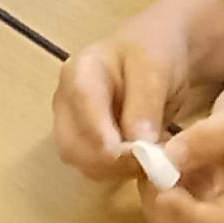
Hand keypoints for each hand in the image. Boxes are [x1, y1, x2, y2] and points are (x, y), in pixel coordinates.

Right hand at [53, 0, 223, 185]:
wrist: (156, 52)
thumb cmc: (153, 51)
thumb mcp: (154, 67)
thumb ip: (144, 103)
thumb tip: (138, 145)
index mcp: (78, 73)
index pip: (81, 111)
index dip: (102, 138)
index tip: (132, 155)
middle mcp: (67, 103)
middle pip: (73, 146)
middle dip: (111, 161)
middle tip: (151, 162)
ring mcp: (74, 126)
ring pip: (84, 163)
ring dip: (119, 170)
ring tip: (153, 158)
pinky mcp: (88, 143)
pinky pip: (98, 168)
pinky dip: (122, 172)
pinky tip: (146, 161)